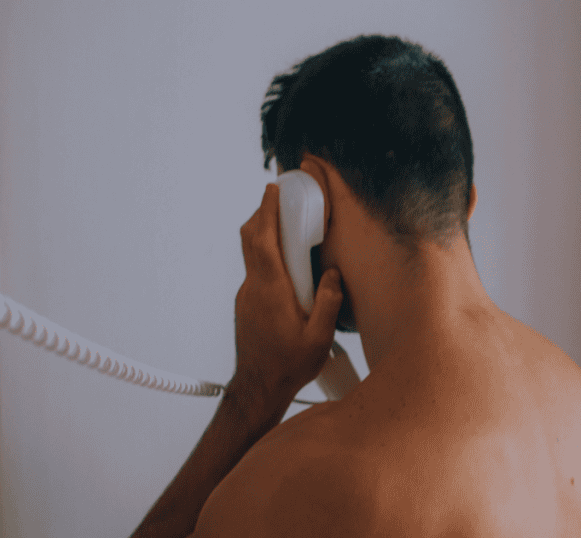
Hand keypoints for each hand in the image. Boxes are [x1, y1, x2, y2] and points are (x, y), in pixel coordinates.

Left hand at [233, 183, 343, 404]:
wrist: (258, 389)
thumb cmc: (287, 367)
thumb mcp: (319, 339)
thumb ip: (328, 303)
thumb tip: (333, 275)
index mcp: (271, 291)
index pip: (262, 240)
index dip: (265, 211)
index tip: (272, 190)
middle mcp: (253, 288)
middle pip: (250, 239)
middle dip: (263, 215)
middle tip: (281, 201)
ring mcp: (246, 296)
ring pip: (253, 256)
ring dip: (268, 238)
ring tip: (293, 234)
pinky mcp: (246, 304)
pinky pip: (257, 273)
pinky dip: (269, 260)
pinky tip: (290, 271)